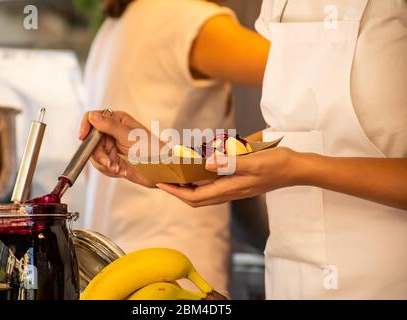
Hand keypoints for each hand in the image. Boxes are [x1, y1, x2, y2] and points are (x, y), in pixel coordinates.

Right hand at [79, 110, 156, 187]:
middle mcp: (112, 131)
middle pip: (91, 140)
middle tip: (110, 164)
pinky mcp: (113, 159)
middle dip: (99, 155)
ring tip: (119, 169)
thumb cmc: (153, 149)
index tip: (82, 138)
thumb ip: (110, 126)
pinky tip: (122, 171)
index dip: (85, 126)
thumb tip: (92, 116)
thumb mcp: (130, 136)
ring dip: (105, 164)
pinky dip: (109, 170)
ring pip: (94, 155)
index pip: (92, 117)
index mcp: (116, 119)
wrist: (163, 170)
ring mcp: (112, 146)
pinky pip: (101, 165)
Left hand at [156, 147, 300, 206]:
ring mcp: (235, 190)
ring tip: (176, 178)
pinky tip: (199, 172)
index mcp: (230, 188)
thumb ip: (230, 163)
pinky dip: (201, 184)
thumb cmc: (276, 164)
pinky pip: (214, 188)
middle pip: (197, 199)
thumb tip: (206, 164)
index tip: (161, 184)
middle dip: (177, 193)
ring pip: (205, 195)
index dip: (176, 192)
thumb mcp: (253, 161)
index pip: (195, 196)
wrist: (295, 169)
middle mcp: (230, 192)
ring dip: (188, 189)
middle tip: (163, 181)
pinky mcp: (239, 184)